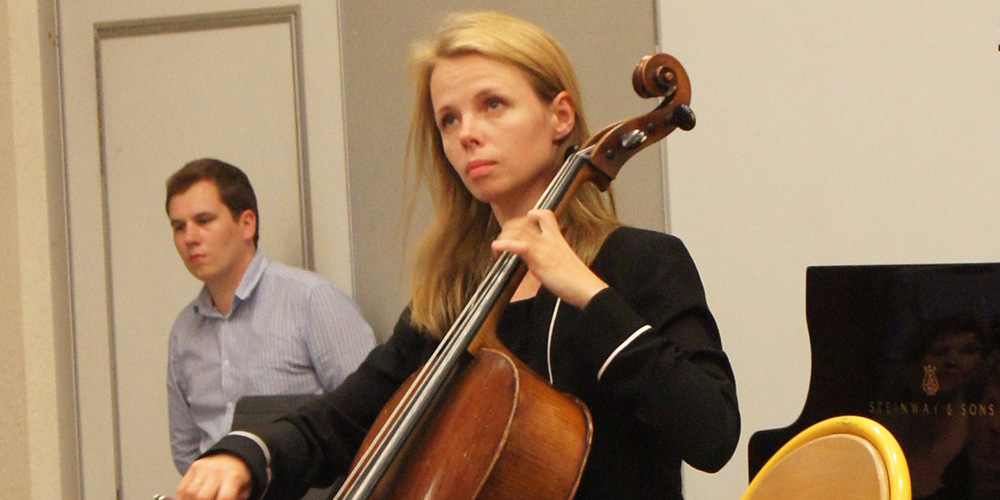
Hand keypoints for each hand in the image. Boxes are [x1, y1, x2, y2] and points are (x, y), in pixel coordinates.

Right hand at [174, 453, 251, 499]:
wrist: (232, 456)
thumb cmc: (238, 477)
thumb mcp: (244, 489)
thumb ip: (236, 499)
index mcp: (233, 477)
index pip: (224, 498)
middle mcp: (217, 471)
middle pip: (203, 496)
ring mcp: (203, 468)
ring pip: (190, 492)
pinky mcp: (194, 467)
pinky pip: (182, 488)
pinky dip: (182, 499)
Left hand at [491, 209, 607, 307]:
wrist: (586, 288)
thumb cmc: (577, 281)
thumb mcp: (563, 262)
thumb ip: (551, 257)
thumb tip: (542, 264)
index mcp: (557, 238)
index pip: (544, 214)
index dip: (531, 215)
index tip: (523, 224)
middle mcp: (549, 239)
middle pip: (525, 221)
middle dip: (510, 228)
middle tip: (504, 240)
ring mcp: (543, 247)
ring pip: (518, 231)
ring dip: (504, 237)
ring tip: (498, 248)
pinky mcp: (538, 258)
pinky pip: (518, 246)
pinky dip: (503, 245)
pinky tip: (496, 248)